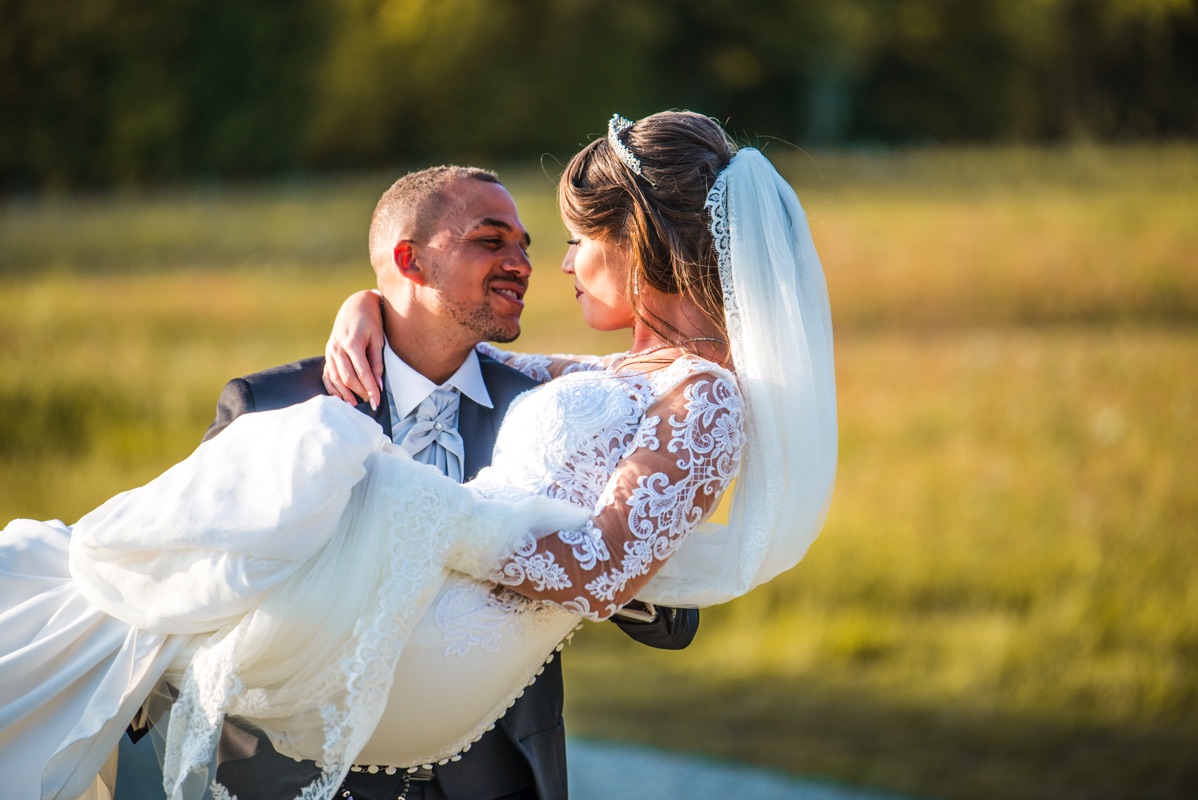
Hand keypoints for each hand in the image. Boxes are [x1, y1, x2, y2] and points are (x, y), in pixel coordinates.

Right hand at [323, 290, 385, 407]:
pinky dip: (332, 387)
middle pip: (347, 378)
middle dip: (360, 393)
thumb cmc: (370, 321)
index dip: (370, 388)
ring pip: (335, 378)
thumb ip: (377, 362)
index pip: (362, 372)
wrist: (355, 305)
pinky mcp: (328, 353)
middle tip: (371, 403)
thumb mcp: (377, 339)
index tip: (377, 401)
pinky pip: (327, 374)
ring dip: (345, 393)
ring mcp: (330, 351)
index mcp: (352, 343)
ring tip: (356, 405)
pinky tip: (340, 398)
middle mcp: (338, 348)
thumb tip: (378, 384)